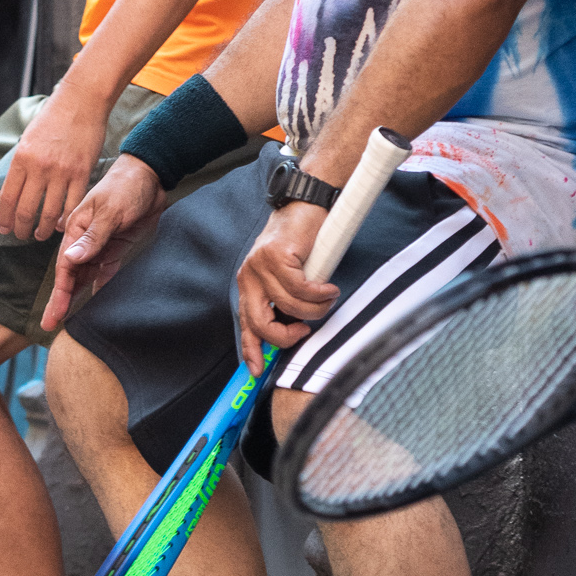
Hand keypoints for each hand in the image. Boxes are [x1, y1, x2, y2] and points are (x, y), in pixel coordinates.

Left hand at [0, 74, 112, 245]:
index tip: (4, 229)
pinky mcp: (81, 173)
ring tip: (41, 234)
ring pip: (49, 213)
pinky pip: (72, 204)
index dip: (4, 218)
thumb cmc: (53, 117)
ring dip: (43, 229)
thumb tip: (18, 187)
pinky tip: (62, 225)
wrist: (81, 101)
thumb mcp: (28, 138)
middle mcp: (38, 168)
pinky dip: (65, 219)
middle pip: (26, 210)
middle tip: (22, 235)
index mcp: (21, 158)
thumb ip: (23, 164)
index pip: (7, 198)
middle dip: (21, 228)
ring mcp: (61, 172)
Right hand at [42, 155, 164, 330]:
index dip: (59, 292)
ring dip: (76, 296)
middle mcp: (84, 239)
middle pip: (70, 275)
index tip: (54, 314)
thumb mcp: (109, 211)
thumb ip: (92, 237)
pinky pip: (104, 273)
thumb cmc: (125, 188)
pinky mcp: (116, 248)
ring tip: (68, 320)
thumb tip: (71, 260)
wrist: (150, 177)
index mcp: (75, 229)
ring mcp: (100, 245)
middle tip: (51, 325)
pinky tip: (94, 303)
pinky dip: (99, 287)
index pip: (65, 266)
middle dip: (61, 300)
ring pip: (84, 276)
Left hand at [233, 198, 337, 368]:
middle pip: (262, 324)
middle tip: (305, 329)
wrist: (305, 205)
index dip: (251, 350)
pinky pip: (301, 289)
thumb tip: (291, 331)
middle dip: (286, 335)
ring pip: (289, 307)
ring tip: (327, 299)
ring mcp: (261, 266)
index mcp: (248, 285)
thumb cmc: (299, 243)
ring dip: (315, 309)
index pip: (245, 325)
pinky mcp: (277, 256)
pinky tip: (329, 288)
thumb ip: (282, 302)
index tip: (257, 370)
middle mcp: (249, 277)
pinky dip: (320, 294)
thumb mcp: (285, 277)